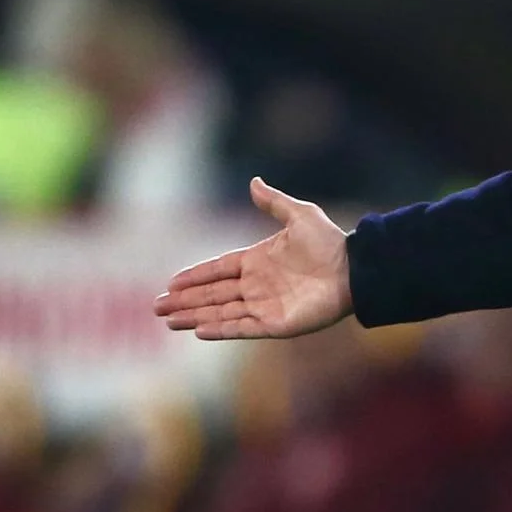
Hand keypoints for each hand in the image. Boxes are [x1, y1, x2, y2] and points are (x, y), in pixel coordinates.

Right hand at [156, 177, 352, 339]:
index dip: (194, 277)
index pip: (218, 269)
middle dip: (184, 301)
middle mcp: (257, 285)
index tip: (171, 283)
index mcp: (258, 260)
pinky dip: (220, 329)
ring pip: (221, 312)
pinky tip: (198, 330)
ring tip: (169, 321)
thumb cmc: (331, 242)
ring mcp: (265, 305)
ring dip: (195, 316)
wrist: (355, 269)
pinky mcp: (276, 324)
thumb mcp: (300, 215)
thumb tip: (253, 181)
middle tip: (156, 308)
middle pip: (212, 294)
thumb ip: (273, 203)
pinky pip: (242, 327)